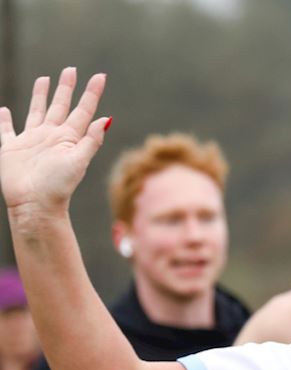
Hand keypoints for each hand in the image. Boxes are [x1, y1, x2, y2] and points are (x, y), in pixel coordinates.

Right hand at [0, 69, 109, 217]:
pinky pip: (6, 130)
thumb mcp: (78, 161)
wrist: (35, 204)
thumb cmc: (58, 186)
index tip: (101, 76)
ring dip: (40, 96)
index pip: (83, 110)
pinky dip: (4, 120)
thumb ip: (91, 140)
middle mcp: (51, 136)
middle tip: (71, 70)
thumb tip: (107, 118)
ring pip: (36, 111)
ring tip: (44, 79)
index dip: (92, 94)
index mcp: (69, 138)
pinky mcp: (11, 149)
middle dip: (66, 88)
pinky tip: (4, 110)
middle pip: (60, 106)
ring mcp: (31, 141)